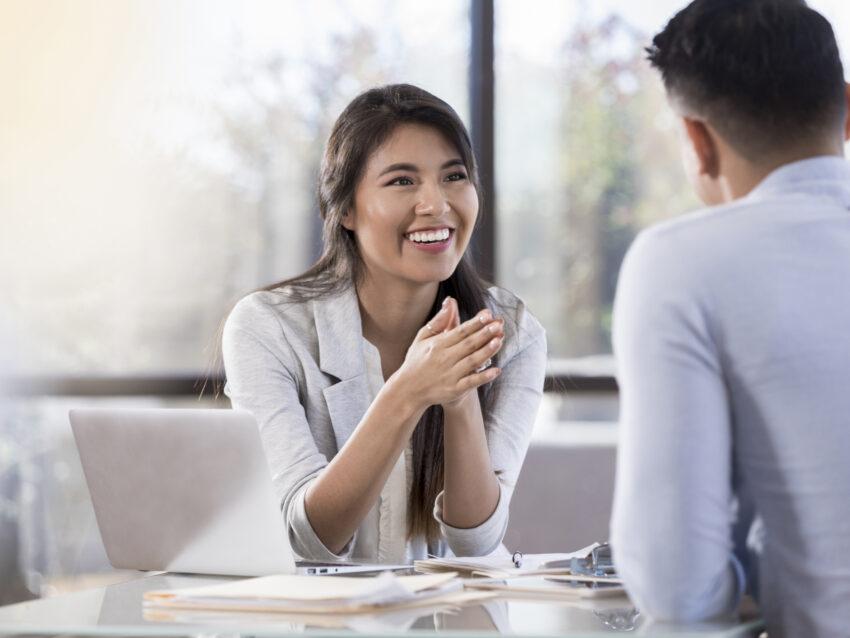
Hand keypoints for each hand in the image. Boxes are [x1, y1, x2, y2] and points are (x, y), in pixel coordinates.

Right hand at [391, 297, 503, 413]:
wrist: (408, 390)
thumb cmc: (416, 361)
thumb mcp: (423, 338)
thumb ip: (439, 321)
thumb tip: (450, 301)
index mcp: (437, 345)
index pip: (460, 331)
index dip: (475, 323)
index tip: (488, 315)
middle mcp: (444, 359)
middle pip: (468, 344)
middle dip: (485, 334)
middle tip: (499, 324)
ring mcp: (450, 375)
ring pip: (472, 361)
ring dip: (487, 351)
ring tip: (499, 340)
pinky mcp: (454, 390)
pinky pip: (471, 382)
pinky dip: (484, 377)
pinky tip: (496, 370)